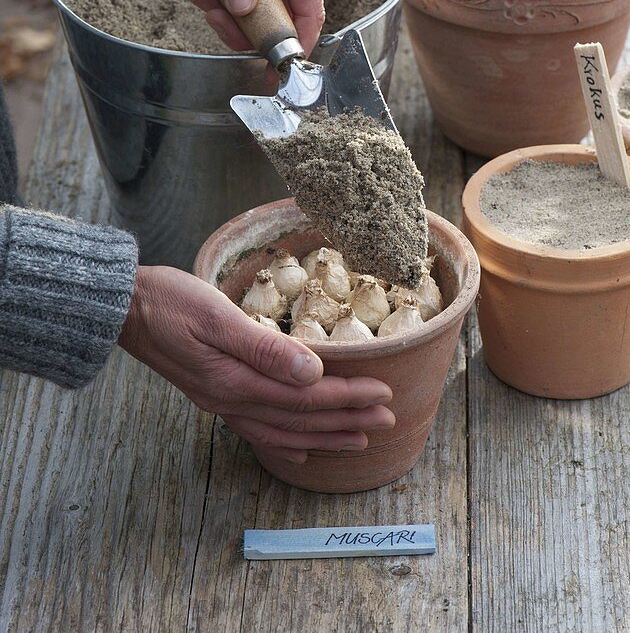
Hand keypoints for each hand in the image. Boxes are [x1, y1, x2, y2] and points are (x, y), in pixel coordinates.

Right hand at [119, 266, 394, 465]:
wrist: (120, 308)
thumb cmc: (167, 301)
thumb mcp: (216, 315)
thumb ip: (264, 346)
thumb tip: (312, 370)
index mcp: (236, 380)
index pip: (306, 397)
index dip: (348, 396)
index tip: (384, 392)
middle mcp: (231, 400)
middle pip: (301, 419)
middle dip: (347, 420)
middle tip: (388, 419)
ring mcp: (220, 402)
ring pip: (284, 431)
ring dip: (324, 436)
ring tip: (359, 438)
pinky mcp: (213, 394)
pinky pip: (257, 430)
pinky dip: (285, 442)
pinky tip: (301, 449)